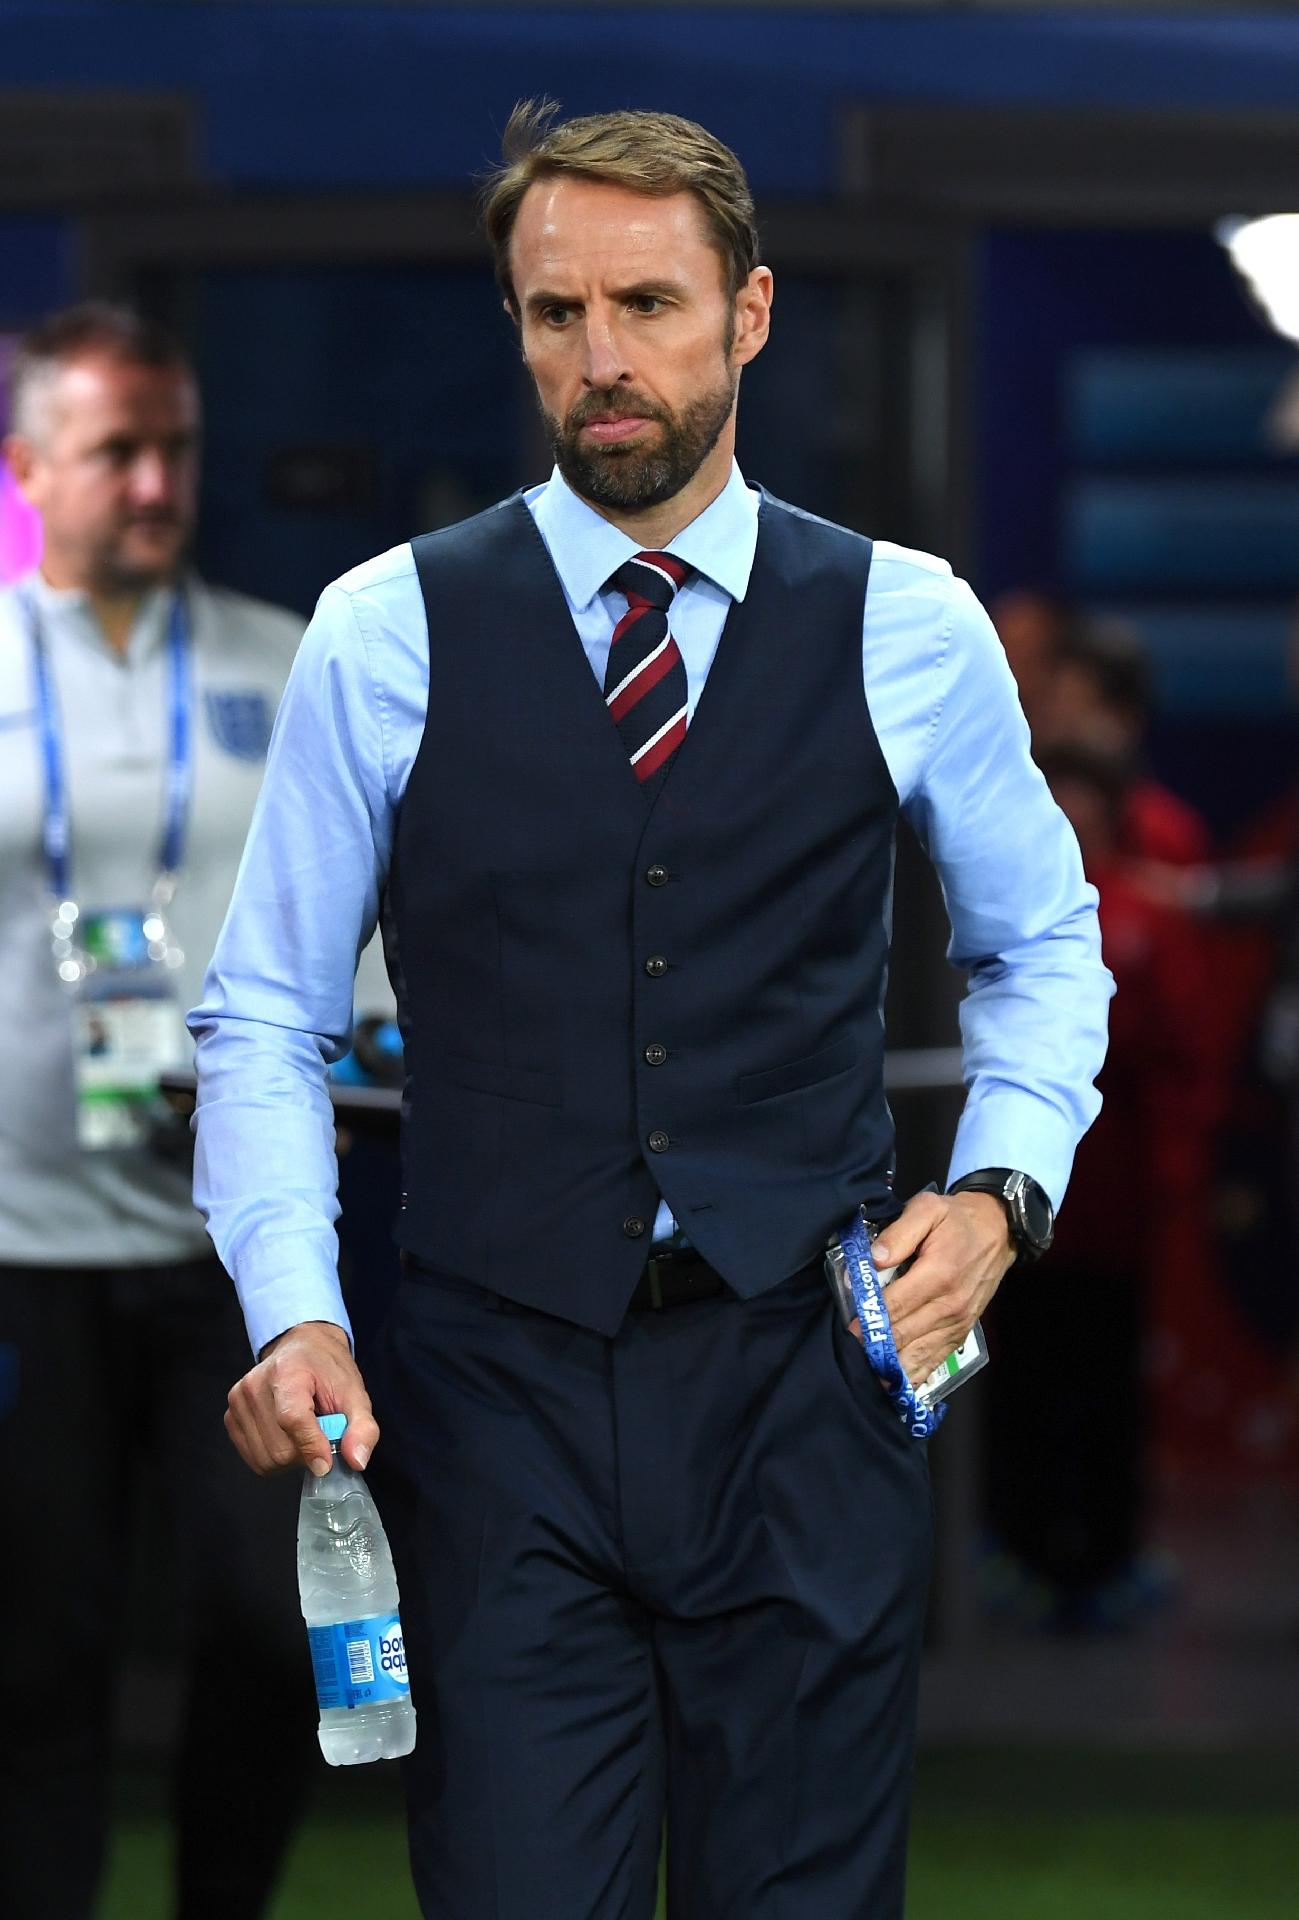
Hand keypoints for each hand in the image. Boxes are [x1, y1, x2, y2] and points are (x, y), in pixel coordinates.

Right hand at [225, 1320, 378, 1477]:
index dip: (311, 1446)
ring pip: (266, 1460)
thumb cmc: (327, 1371)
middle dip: (306, 1454)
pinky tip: (287, 1438)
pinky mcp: (231, 1417)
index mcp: (287, 1372)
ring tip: (303, 1434)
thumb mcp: (355, 1394)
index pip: (292, 1419)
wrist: (301, 1350)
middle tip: (320, 1436)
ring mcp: (238, 1402)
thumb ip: (362, 1427)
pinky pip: (255, 1460)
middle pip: (280, 1449)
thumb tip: (356, 1460)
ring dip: (291, 1459)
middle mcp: (255, 1385)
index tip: (326, 1463)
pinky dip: (275, 1459)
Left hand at [850, 1188, 1015, 1388]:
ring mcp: (957, 1322)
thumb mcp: (928, 1208)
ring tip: (868, 1375)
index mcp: (939, 1274)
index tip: (849, 1329)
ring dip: (892, 1366)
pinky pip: (935, 1360)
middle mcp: (949, 1305)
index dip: (870, 1319)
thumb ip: (898, 1233)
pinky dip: (915, 1374)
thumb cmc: (958, 1219)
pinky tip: (895, 1384)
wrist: (999, 1230)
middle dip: (875, 1345)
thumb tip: (874, 1259)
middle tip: (850, 1354)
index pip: (896, 1305)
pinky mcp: (961, 1332)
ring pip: (919, 1354)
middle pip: (904, 1334)